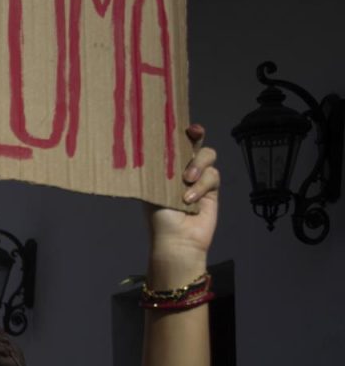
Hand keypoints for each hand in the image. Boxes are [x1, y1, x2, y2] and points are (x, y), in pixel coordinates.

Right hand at [0, 333, 25, 365]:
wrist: (18, 363)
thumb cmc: (16, 355)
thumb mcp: (11, 342)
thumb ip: (4, 335)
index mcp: (0, 344)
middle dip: (1, 338)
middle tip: (7, 342)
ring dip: (5, 346)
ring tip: (9, 351)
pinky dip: (3, 350)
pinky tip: (6, 354)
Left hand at [146, 124, 218, 280]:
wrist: (178, 241)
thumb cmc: (159, 219)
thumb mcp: (153, 190)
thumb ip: (159, 169)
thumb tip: (152, 146)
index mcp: (164, 168)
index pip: (172, 144)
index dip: (179, 131)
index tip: (182, 124)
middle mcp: (181, 170)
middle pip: (195, 143)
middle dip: (196, 136)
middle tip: (193, 134)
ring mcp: (198, 178)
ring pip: (207, 156)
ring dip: (198, 165)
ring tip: (186, 180)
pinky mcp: (212, 189)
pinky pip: (213, 176)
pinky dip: (202, 186)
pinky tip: (190, 199)